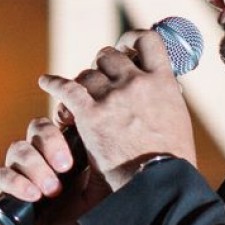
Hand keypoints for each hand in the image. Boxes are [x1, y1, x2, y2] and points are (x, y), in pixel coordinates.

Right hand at [0, 116, 108, 224]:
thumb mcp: (97, 201)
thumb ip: (100, 171)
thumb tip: (108, 139)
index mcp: (61, 160)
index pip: (59, 125)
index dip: (65, 118)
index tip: (75, 123)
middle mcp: (37, 163)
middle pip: (37, 129)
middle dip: (52, 142)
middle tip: (67, 166)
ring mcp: (16, 178)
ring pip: (18, 150)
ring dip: (37, 166)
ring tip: (52, 191)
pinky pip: (0, 177)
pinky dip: (17, 183)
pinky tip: (33, 197)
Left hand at [38, 28, 197, 191]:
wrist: (158, 184)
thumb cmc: (171, 161)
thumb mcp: (178, 119)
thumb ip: (164, 99)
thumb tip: (159, 90)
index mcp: (163, 82)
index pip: (147, 40)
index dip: (131, 40)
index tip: (124, 48)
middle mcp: (137, 82)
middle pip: (109, 56)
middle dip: (102, 67)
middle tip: (98, 83)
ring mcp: (113, 97)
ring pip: (87, 74)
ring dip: (81, 84)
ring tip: (77, 97)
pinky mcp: (91, 115)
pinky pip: (66, 87)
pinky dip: (53, 83)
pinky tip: (46, 83)